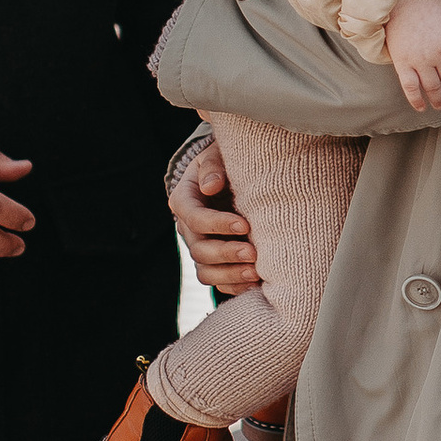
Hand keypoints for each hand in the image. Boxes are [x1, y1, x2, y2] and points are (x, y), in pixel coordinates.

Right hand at [172, 135, 260, 295]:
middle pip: (199, 249)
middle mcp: (188, 228)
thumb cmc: (226, 162)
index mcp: (184, 200)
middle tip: (253, 253)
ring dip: (230, 275)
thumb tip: (211, 187)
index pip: (194, 217)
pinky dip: (235, 286)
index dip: (217, 224)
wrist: (234, 177)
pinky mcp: (214, 263)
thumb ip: (213, 166)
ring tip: (256, 273)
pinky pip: (218, 282)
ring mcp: (200, 247)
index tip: (245, 225)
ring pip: (206, 271)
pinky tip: (256, 284)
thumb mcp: (217, 154)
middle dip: (227, 253)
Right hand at [383, 0, 440, 112]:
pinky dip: (416, 101)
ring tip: (439, 104)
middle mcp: (439, 52)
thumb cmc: (432, 9)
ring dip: (438, 98)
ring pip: (434, 86)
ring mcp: (421, 59)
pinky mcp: (403, 63)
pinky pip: (411, 88)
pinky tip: (422, 108)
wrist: (403, 1)